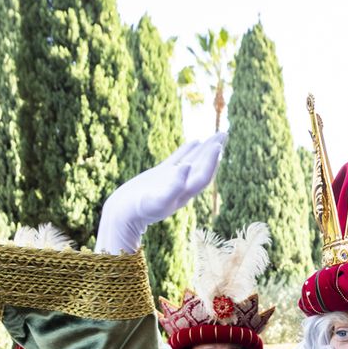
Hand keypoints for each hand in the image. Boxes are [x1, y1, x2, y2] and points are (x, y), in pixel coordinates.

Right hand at [97, 133, 225, 253]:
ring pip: (193, 160)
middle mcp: (182, 185)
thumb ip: (174, 186)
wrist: (123, 214)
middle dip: (214, 151)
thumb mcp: (158, 200)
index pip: (203, 175)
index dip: (211, 161)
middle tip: (225, 134)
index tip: (218, 146)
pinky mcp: (161, 175)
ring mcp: (172, 179)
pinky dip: (187, 150)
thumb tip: (188, 167)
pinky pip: (178, 159)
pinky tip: (195, 141)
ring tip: (218, 135)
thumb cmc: (140, 210)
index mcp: (185, 193)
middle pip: (202, 166)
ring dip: (205, 148)